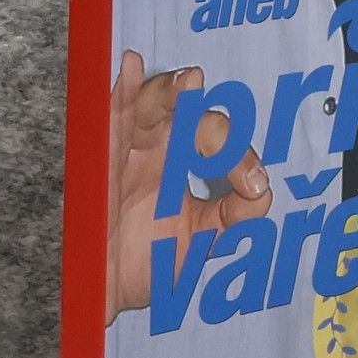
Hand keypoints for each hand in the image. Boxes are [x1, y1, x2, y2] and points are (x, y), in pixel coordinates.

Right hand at [107, 50, 270, 321]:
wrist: (107, 292)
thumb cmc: (149, 258)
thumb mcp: (203, 237)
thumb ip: (236, 213)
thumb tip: (263, 190)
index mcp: (180, 158)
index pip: (212, 135)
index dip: (236, 152)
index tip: (253, 184)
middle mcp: (154, 147)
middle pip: (176, 108)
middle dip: (191, 100)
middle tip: (202, 88)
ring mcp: (123, 151)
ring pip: (143, 106)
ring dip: (164, 91)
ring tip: (188, 81)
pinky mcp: (95, 163)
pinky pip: (104, 121)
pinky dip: (118, 93)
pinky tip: (131, 65)